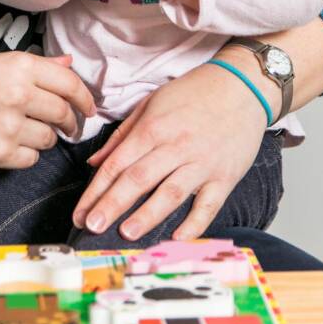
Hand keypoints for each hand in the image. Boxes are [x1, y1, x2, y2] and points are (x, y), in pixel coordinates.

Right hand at [0, 51, 95, 169]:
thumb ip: (37, 67)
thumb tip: (69, 64)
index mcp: (19, 66)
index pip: (70, 84)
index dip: (85, 99)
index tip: (89, 109)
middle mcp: (19, 93)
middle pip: (64, 114)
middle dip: (70, 124)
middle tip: (67, 128)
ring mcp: (10, 124)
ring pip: (49, 139)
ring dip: (43, 139)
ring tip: (22, 132)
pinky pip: (30, 159)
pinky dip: (24, 156)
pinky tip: (6, 144)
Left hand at [71, 63, 266, 240]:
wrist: (241, 87)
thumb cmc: (193, 93)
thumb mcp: (151, 104)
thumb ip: (122, 135)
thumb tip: (95, 163)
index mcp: (152, 128)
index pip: (117, 164)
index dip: (95, 190)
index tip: (81, 212)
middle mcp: (175, 146)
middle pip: (138, 179)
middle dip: (112, 205)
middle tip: (91, 226)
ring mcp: (201, 163)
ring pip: (170, 193)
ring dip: (147, 215)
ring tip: (126, 234)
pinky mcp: (225, 177)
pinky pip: (209, 205)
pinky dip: (195, 223)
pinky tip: (178, 237)